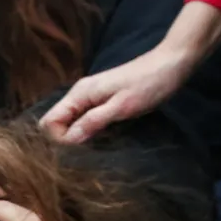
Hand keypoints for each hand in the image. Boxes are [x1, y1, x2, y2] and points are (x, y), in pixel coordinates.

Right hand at [42, 1, 220, 143]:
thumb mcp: (122, 107)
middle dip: (64, 142)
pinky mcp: (102, 101)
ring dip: (77, 138)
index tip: (78, 153)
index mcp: (80, 93)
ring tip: (94, 151)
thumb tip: (67, 141)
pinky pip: (84, 120)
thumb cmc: (149, 84)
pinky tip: (102, 140)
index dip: (58, 140)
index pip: (49, 122)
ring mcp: (90, 97)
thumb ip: (93, 122)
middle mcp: (79, 94)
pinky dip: (88, 132)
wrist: (171, 64)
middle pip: (56, 123)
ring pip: (69, 123)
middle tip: (85, 156)